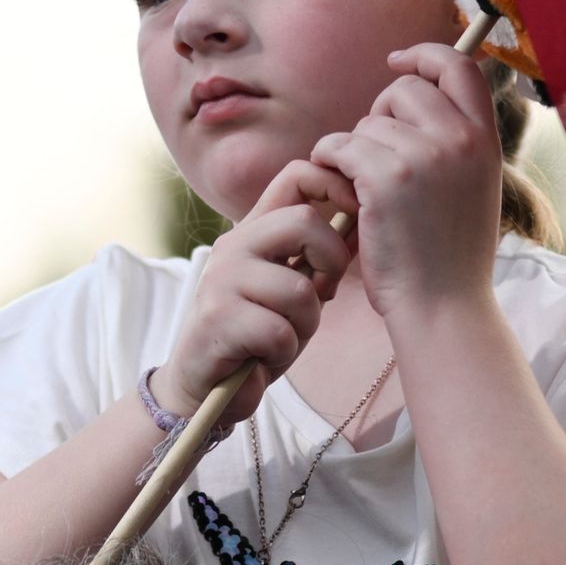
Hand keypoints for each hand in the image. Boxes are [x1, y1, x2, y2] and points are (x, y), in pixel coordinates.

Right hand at [162, 159, 356, 419]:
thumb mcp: (291, 287)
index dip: (334, 184)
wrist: (205, 388)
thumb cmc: (258, 337)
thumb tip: (360, 221)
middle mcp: (234, 245)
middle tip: (323, 294)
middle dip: (331, 262)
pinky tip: (263, 357)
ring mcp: (222, 280)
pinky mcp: (217, 319)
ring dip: (306, 324)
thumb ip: (314, 256)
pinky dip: (283, 352)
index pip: (295, 176)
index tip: (356, 210)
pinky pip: (280, 332)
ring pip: (300, 289)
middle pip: (303, 222)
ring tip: (284, 337)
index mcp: (253, 230)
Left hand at [312, 43, 503, 321]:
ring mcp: (423, 156)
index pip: (460, 66)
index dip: (425, 55)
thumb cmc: (450, 258)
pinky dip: (330, 164)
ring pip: (368, 122)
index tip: (398, 61)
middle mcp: (459, 140)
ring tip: (366, 192)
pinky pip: (339, 145)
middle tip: (376, 158)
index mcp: (485, 141)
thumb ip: (455, 143)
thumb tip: (418, 96)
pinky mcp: (384, 178)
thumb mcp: (473, 188)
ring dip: (355, 151)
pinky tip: (341, 191)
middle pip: (403, 89)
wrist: (443, 307)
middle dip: (380, 115)